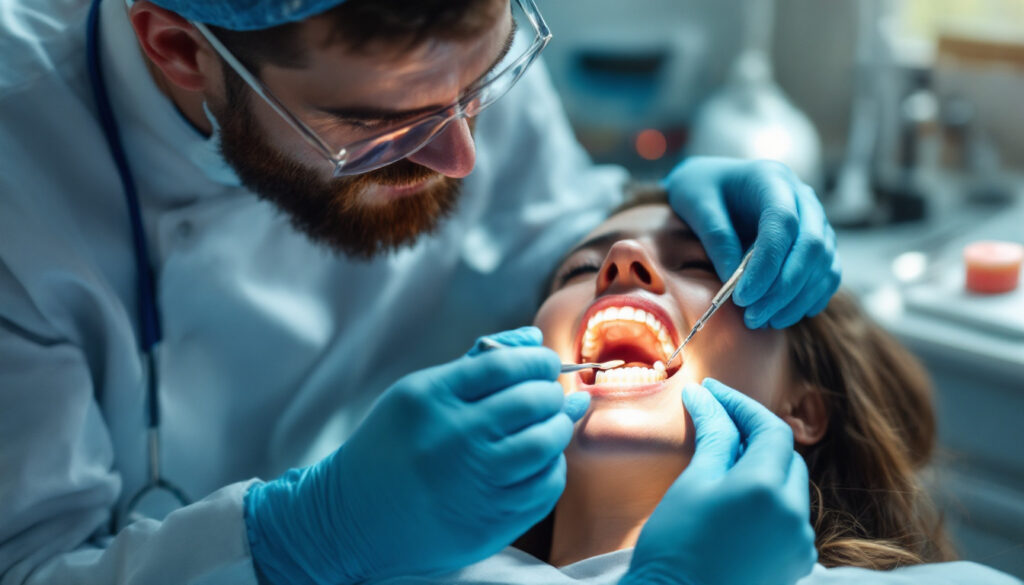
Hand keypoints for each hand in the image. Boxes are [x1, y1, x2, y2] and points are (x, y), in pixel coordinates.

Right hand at [245, 327, 585, 584]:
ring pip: (545, 445)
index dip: (537, 359)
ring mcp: (473, 484)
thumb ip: (477, 363)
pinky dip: (552, 467)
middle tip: (552, 392)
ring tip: (553, 422)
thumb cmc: (390, 446)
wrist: (353, 517)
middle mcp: (453, 439)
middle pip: (532, 402)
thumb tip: (534, 340)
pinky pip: (544, 488)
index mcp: (432, 399)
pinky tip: (541, 459)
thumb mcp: (418, 393)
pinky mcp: (488, 521)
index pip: (505, 364)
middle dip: (553, 391)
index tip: (545, 363)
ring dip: (559, 427)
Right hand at [620, 378, 816, 584]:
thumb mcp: (694, 482)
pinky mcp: (795, 564)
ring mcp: (799, 542)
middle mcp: (794, 514)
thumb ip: (713, 435)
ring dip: (762, 466)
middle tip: (715, 418)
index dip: (741, 405)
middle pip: (785, 456)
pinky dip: (768, 500)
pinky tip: (736, 499)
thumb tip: (705, 396)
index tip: (712, 392)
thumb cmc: (674, 546)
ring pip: (789, 486)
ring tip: (723, 458)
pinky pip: (789, 517)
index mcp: (767, 488)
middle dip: (753, 434)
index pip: (770, 429)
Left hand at [664, 157, 840, 328]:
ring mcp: (816, 221)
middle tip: (751, 317)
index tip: (742, 297)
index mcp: (773, 179)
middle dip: (783, 289)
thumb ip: (716, 236)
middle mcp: (803, 199)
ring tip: (762, 321)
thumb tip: (734, 278)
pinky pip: (828, 273)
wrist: (715, 184)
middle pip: (811, 246)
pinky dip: (810, 298)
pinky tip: (783, 315)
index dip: (767, 264)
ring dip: (796, 299)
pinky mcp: (819, 243)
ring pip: (824, 264)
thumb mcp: (695, 203)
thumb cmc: (701, 190)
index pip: (783, 223)